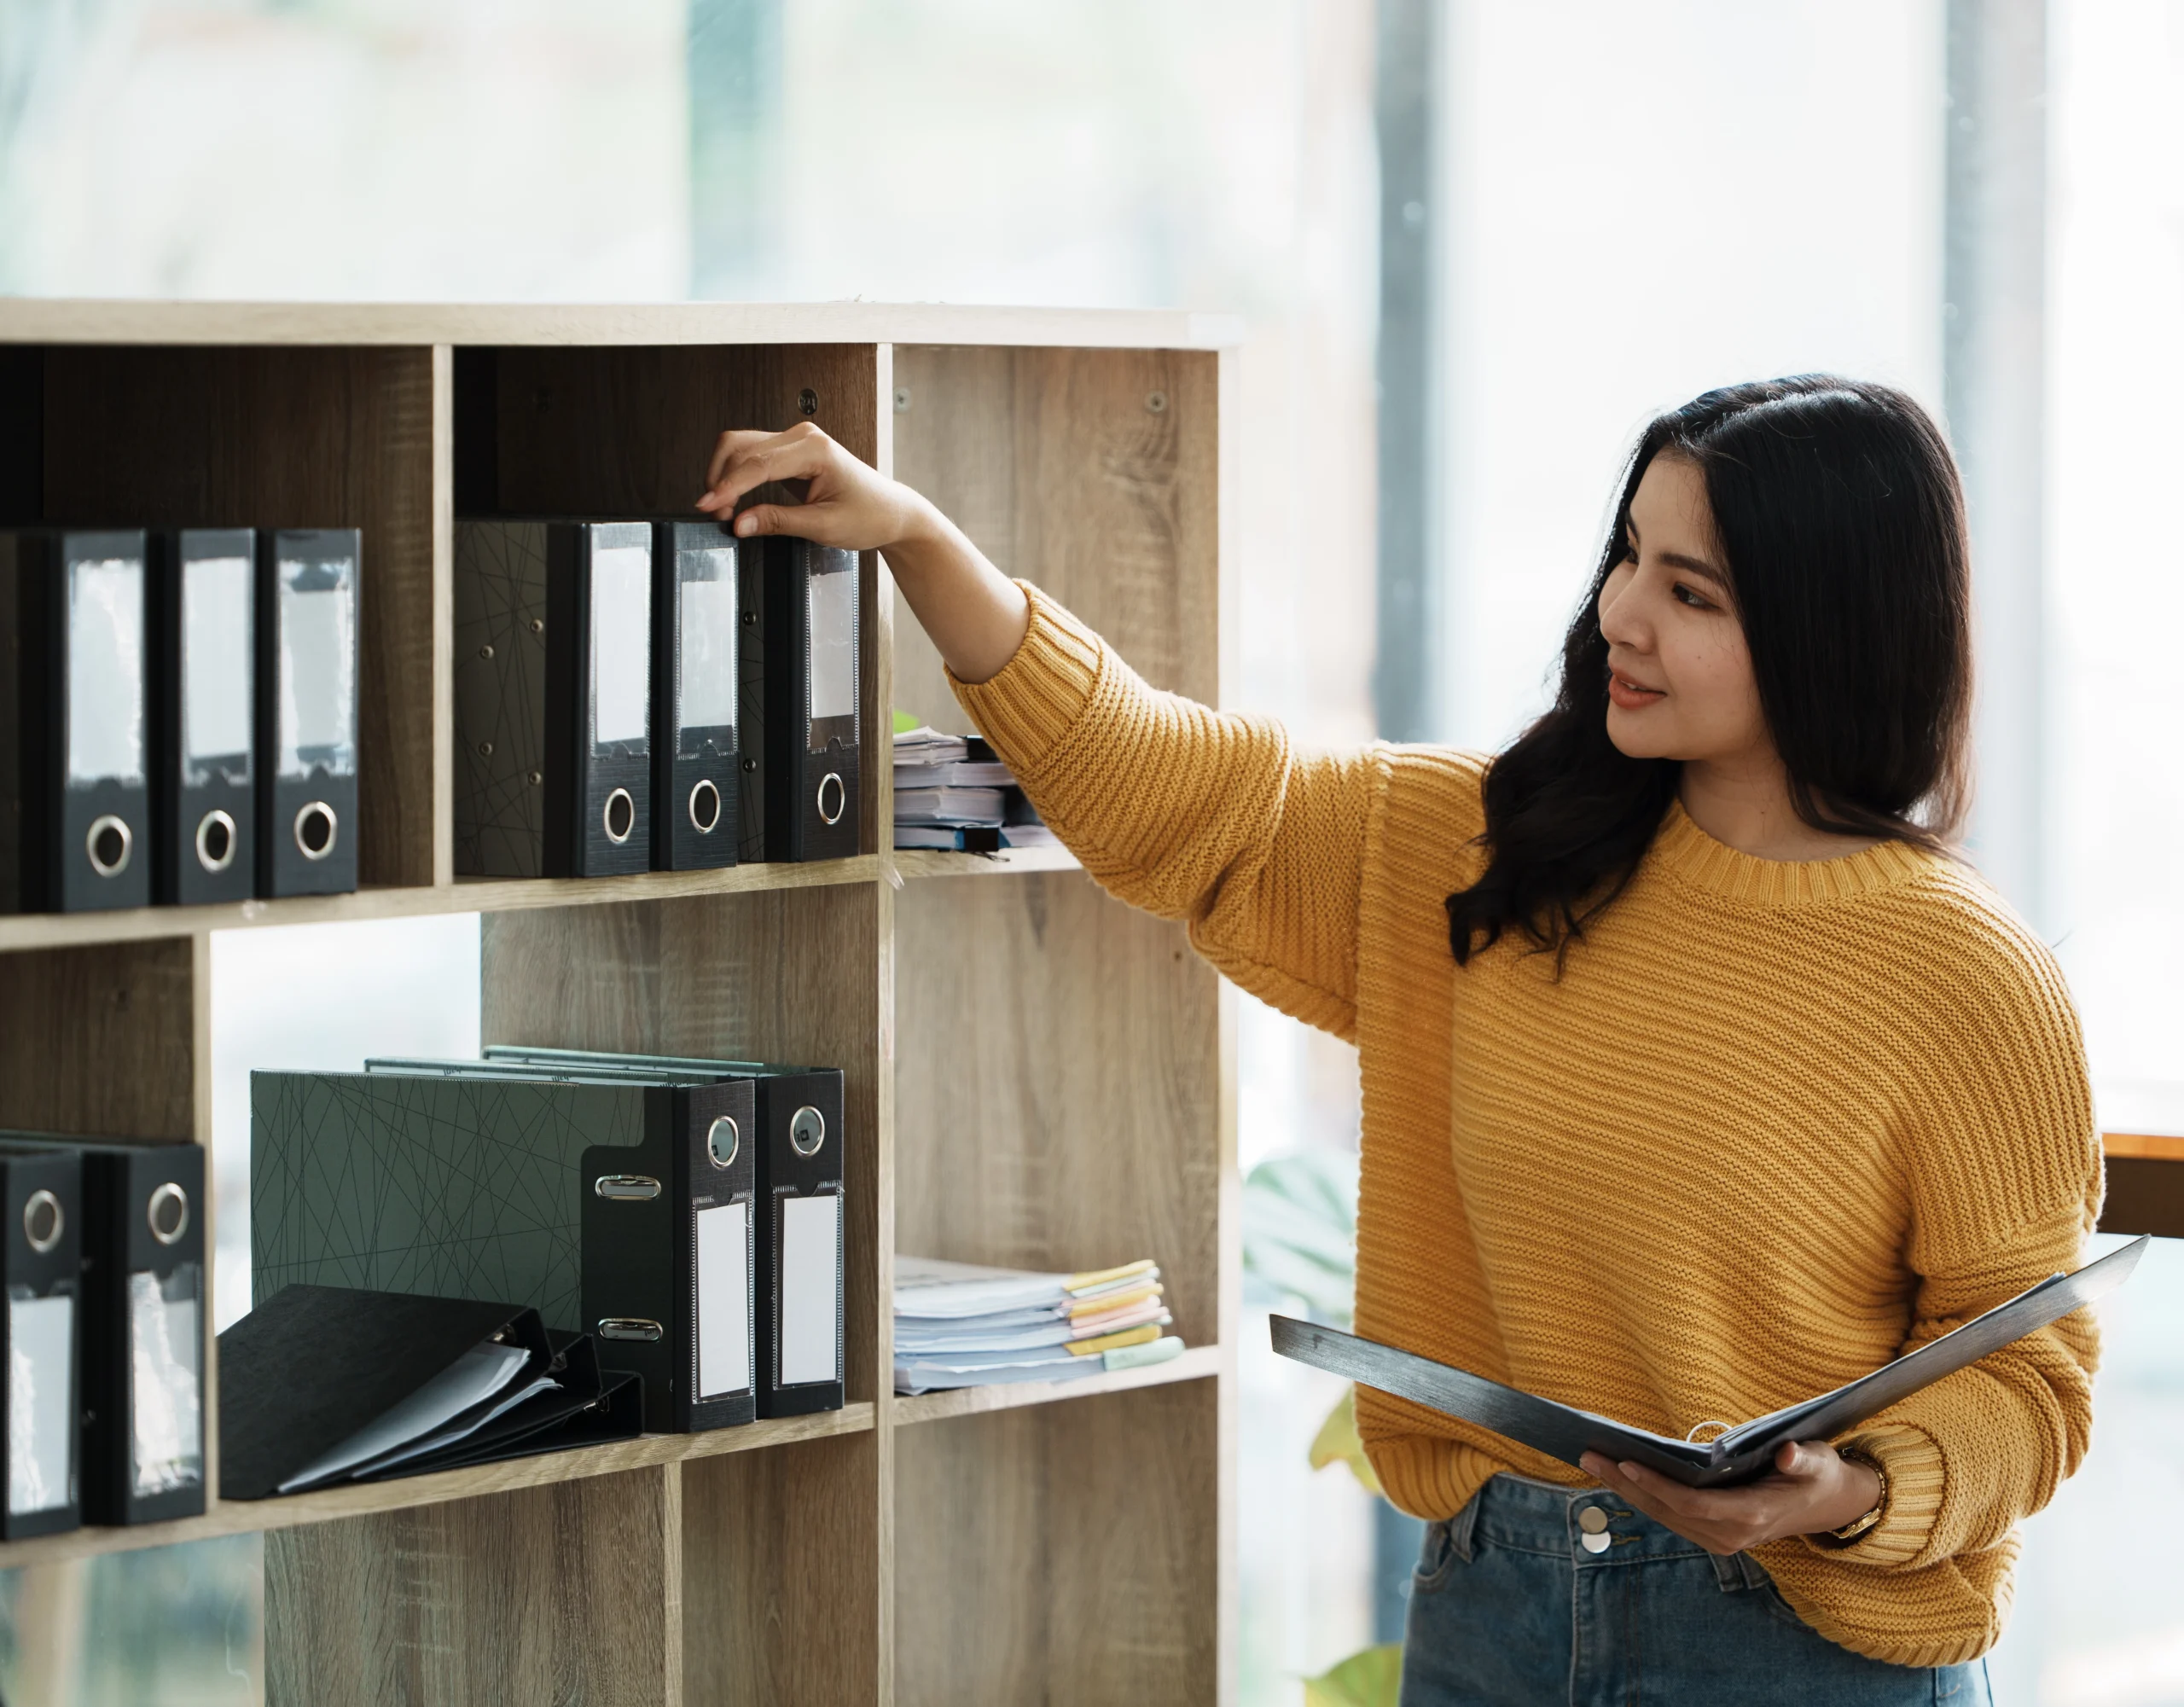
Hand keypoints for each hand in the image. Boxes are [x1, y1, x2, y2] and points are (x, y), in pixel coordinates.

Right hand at [696, 423, 932, 552]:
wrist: (891, 512)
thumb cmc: (870, 515)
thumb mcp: (823, 526)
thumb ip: (778, 522)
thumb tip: (741, 524)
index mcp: (815, 449)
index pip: (758, 463)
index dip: (728, 486)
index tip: (709, 505)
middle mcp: (803, 437)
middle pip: (742, 447)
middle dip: (721, 480)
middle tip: (715, 513)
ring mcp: (796, 441)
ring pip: (742, 447)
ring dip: (725, 475)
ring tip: (722, 507)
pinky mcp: (791, 451)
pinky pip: (753, 455)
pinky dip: (737, 475)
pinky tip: (733, 498)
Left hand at [1577, 1442, 1881, 1554]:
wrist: (1828, 1505)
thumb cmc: (1819, 1474)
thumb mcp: (1818, 1461)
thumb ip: (1802, 1459)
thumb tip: (1787, 1455)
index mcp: (1753, 1515)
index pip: (1692, 1504)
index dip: (1656, 1485)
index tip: (1624, 1462)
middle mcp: (1733, 1535)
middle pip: (1667, 1511)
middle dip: (1625, 1484)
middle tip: (1587, 1454)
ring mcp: (1722, 1539)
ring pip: (1664, 1516)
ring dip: (1627, 1490)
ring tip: (1593, 1459)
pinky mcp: (1714, 1535)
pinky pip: (1670, 1516)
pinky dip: (1643, 1495)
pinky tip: (1619, 1474)